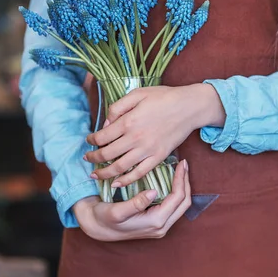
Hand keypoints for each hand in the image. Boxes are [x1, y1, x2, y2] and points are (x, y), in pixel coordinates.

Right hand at [73, 160, 190, 241]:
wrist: (96, 228)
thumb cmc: (104, 218)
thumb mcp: (117, 211)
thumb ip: (136, 203)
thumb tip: (154, 192)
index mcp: (156, 223)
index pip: (177, 199)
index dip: (181, 179)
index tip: (181, 162)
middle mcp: (162, 227)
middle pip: (184, 202)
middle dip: (185, 182)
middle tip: (183, 164)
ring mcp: (160, 226)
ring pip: (181, 205)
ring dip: (182, 186)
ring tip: (179, 169)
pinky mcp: (157, 222)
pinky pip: (173, 206)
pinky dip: (175, 191)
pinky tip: (171, 179)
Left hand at [85, 83, 223, 185]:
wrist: (189, 107)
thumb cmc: (164, 97)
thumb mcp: (137, 93)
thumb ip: (118, 107)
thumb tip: (106, 124)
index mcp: (128, 121)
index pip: (102, 136)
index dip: (92, 140)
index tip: (89, 141)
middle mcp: (135, 138)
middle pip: (107, 154)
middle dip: (93, 158)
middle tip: (87, 159)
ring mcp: (147, 150)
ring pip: (120, 167)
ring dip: (104, 173)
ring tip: (95, 175)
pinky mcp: (158, 157)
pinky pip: (139, 173)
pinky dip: (126, 180)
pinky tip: (117, 183)